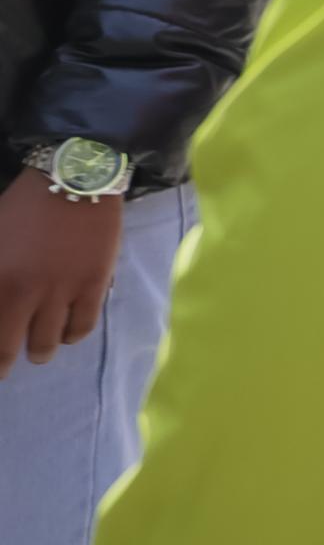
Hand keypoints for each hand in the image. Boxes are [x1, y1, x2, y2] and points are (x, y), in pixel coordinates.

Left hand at [0, 169, 127, 367]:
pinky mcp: (93, 284)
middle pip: (8, 349)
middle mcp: (25, 292)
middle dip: (3, 363)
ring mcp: (62, 290)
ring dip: (40, 350)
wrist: (74, 179)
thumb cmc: (21, 208)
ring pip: (47, 344)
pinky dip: (72, 336)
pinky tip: (67, 332)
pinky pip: (82, 327)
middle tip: (4, 365)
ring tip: (39, 348)